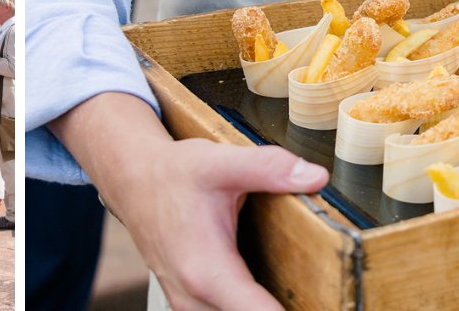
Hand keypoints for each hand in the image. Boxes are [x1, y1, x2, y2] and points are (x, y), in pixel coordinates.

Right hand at [53, 93, 327, 310]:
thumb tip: (316, 178)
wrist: (134, 181)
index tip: (324, 305)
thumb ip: (268, 168)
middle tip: (319, 297)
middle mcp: (195, 300)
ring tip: (298, 295)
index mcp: (208, 272)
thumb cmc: (173, 174)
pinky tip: (265, 298)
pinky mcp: (189, 306)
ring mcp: (189, 308)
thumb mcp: (220, 162)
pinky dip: (244, 310)